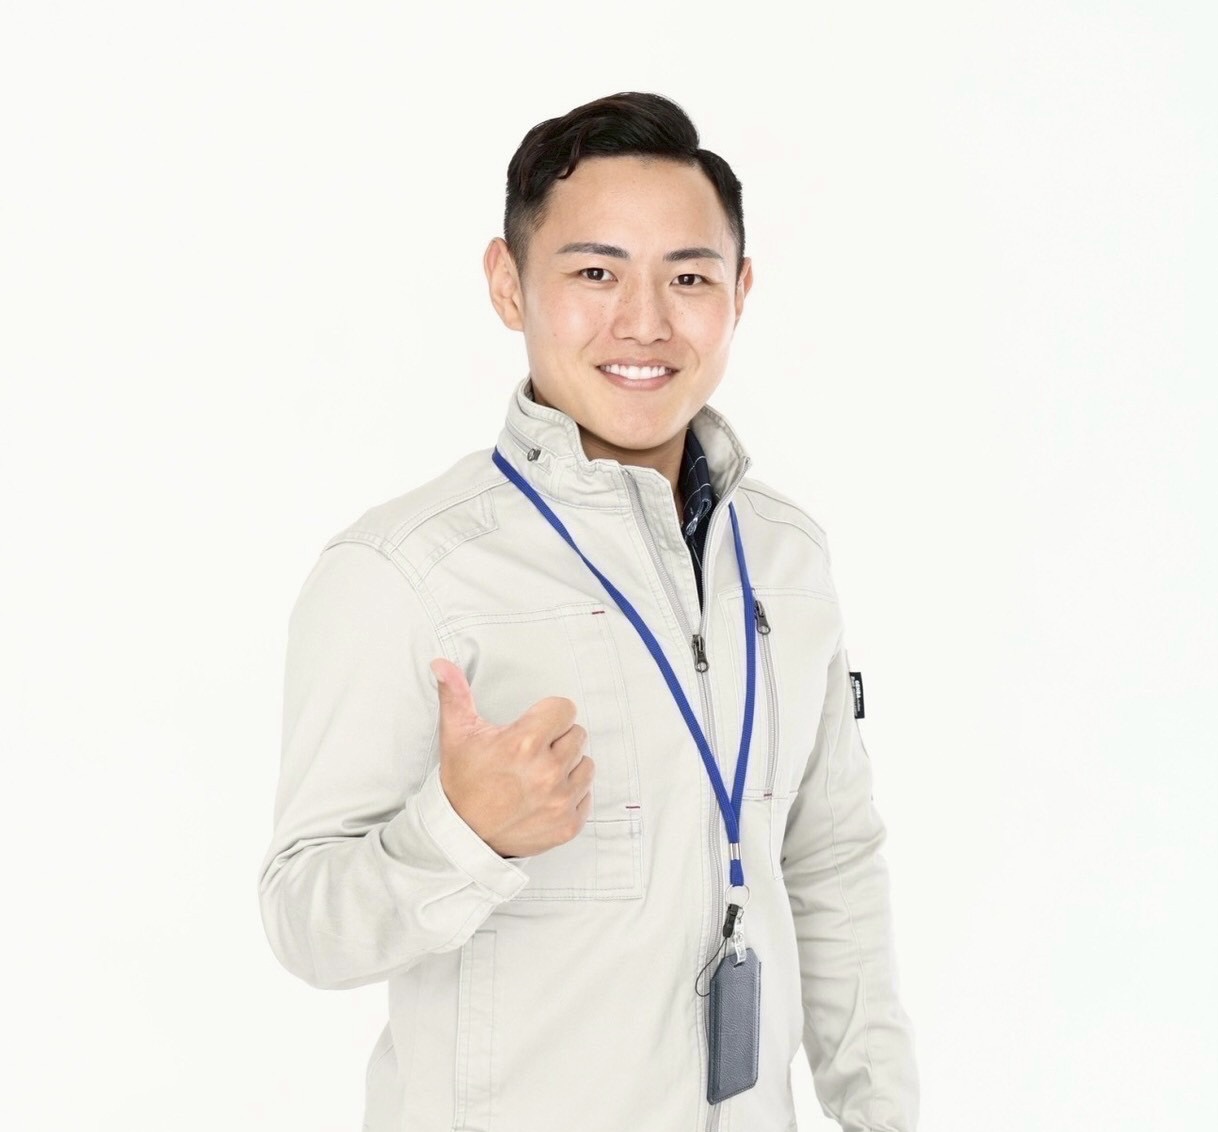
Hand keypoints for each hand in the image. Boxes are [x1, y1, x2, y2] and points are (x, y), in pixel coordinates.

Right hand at [429, 658, 595, 858]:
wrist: (461, 836)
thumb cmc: (462, 783)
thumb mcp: (456, 735)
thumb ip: (455, 694)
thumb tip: (442, 664)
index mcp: (525, 743)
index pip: (565, 709)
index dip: (548, 716)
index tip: (532, 728)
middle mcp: (548, 771)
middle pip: (577, 734)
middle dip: (557, 740)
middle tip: (531, 754)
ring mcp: (560, 800)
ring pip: (586, 764)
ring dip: (568, 766)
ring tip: (538, 775)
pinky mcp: (568, 824)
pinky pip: (587, 796)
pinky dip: (571, 796)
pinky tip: (545, 797)